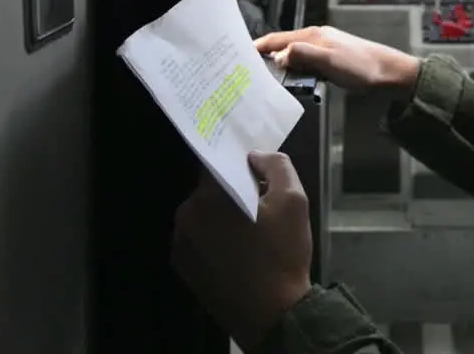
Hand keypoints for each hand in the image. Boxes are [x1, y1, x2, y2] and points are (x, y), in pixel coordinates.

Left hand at [172, 152, 313, 349]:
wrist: (273, 315)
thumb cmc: (283, 254)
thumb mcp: (293, 200)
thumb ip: (276, 166)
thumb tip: (255, 158)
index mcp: (207, 197)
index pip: (217, 165)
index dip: (239, 167)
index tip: (256, 176)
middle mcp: (184, 217)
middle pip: (208, 192)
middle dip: (231, 195)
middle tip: (259, 209)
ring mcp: (179, 245)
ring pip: (202, 217)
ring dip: (221, 218)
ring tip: (250, 235)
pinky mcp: (182, 269)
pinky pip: (197, 241)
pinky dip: (213, 241)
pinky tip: (237, 254)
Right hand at [253, 26, 420, 90]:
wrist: (390, 74)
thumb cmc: (363, 68)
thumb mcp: (329, 61)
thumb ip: (302, 55)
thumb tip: (279, 56)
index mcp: (314, 35)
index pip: (279, 38)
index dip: (260, 46)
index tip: (242, 53)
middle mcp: (318, 39)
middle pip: (285, 46)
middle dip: (268, 56)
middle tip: (251, 70)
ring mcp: (326, 49)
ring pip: (296, 56)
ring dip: (284, 66)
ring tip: (270, 79)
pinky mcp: (332, 61)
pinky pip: (308, 65)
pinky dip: (298, 72)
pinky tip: (297, 83)